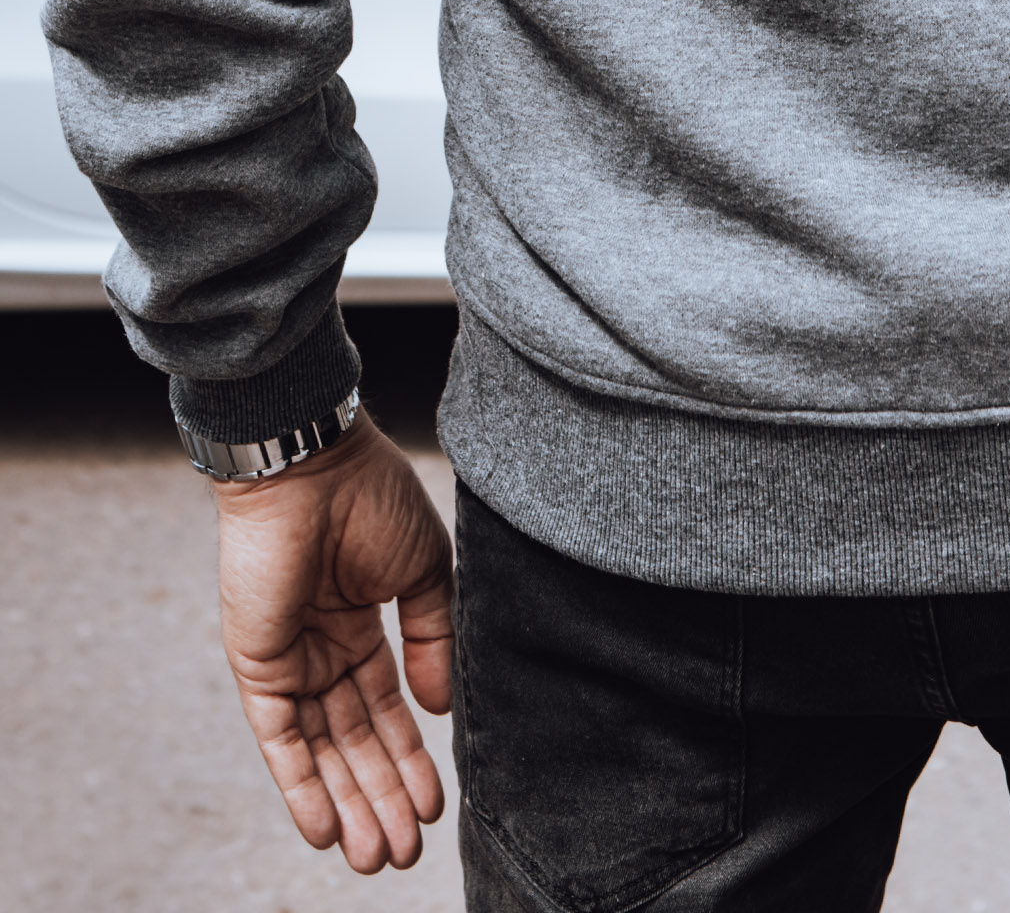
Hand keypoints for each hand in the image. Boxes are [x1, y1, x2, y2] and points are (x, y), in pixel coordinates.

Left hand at [213, 413, 454, 873]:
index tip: (436, 806)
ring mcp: (289, 660)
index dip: (410, 757)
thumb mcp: (424, 567)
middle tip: (405, 854)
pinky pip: (281, 738)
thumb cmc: (370, 497)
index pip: (388, 706)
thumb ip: (434, 636)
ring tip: (377, 857)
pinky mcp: (258, 666)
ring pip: (323, 750)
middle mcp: (324, 649)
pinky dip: (300, 785)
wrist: (311, 464)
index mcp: (362, 621)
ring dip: (350, 804)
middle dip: (382, 797)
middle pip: (356, 740)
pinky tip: (326, 829)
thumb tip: (439, 710)